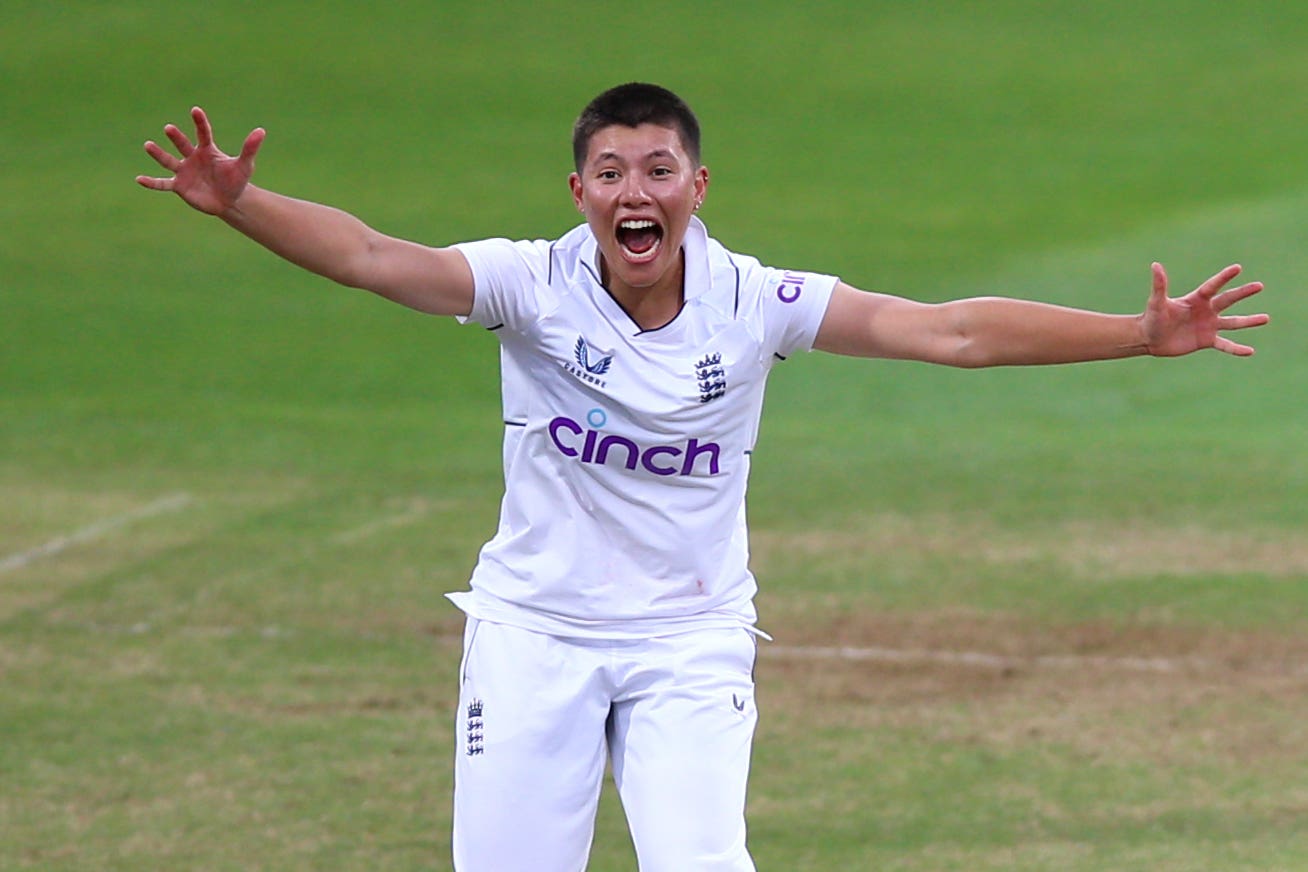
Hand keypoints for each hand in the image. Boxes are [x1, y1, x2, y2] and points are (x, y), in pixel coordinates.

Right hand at [136, 107, 264, 215]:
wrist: (230, 201)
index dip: (199, 122)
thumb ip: (250, 148)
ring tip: (148, 145)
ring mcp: (184, 171)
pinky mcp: (179, 186)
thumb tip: (261, 131)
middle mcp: (192, 157)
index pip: (203, 133)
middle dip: (176, 138)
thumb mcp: (245, 165)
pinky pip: (163, 184)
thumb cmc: (236, 180)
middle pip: (182, 144)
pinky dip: (152, 182)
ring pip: (168, 161)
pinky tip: (139, 179)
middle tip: (169, 128)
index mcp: (208, 150)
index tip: (195, 110)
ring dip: (158, 154)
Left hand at [1142, 262, 1268, 356]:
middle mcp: (1205, 310)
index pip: (1213, 286)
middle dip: (1243, 293)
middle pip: (1228, 300)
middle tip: (1259, 285)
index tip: (1237, 268)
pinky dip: (1236, 349)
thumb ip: (1159, 285)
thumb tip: (1155, 265)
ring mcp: (1208, 326)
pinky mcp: (1206, 341)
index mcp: (1195, 299)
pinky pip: (1225, 345)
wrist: (1149, 338)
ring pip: (1232, 322)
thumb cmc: (1151, 318)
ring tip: (1266, 318)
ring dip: (1248, 321)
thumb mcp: (1156, 302)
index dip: (1224, 277)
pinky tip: (1250, 351)